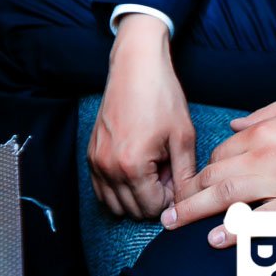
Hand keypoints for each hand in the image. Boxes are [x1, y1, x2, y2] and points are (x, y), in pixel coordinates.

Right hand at [87, 13, 196, 220]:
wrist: (136, 67)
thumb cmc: (161, 96)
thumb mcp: (182, 135)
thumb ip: (184, 174)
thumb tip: (185, 200)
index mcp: (132, 165)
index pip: (152, 207)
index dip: (170, 196)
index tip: (176, 174)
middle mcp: (108, 168)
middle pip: (132, 209)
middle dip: (153, 196)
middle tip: (166, 168)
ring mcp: (96, 162)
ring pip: (115, 204)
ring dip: (135, 195)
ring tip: (152, 167)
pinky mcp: (91, 155)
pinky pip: (102, 190)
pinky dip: (118, 188)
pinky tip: (136, 166)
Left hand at [161, 91, 275, 247]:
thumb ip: (261, 113)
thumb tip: (233, 125)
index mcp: (265, 131)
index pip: (222, 151)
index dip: (208, 168)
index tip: (202, 182)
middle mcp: (266, 157)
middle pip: (216, 175)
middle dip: (190, 193)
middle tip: (170, 209)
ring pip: (229, 198)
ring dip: (198, 212)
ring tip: (177, 223)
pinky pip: (260, 223)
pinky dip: (235, 231)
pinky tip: (216, 238)